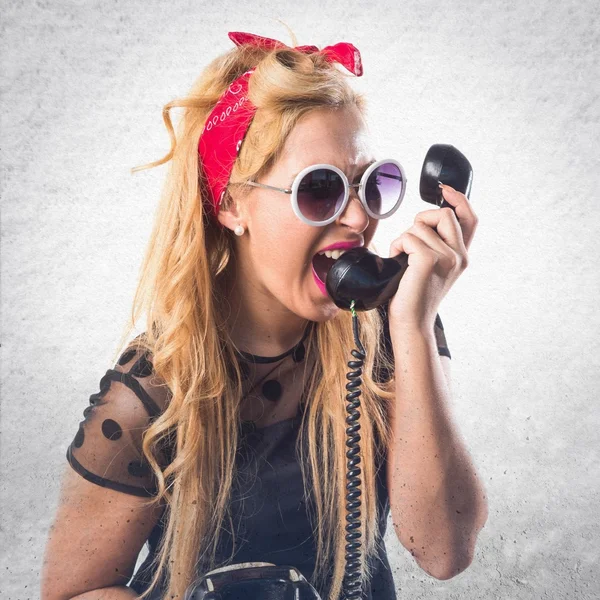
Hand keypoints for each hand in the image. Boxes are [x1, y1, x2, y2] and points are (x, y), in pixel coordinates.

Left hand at [387, 184, 477, 331]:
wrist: (411, 322)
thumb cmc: (414, 295)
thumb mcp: (432, 267)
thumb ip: (436, 245)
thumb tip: (425, 220)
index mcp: (462, 255)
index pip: (470, 218)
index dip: (459, 199)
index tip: (445, 190)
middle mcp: (459, 255)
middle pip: (443, 213)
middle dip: (421, 220)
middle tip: (410, 243)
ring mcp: (446, 258)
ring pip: (420, 226)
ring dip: (404, 238)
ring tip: (402, 259)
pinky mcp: (428, 261)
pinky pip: (408, 237)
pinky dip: (397, 246)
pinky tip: (396, 261)